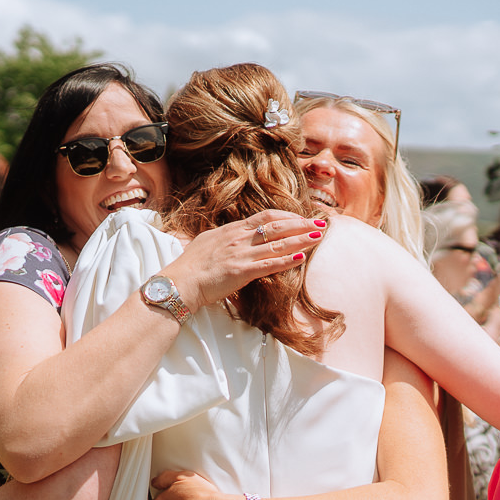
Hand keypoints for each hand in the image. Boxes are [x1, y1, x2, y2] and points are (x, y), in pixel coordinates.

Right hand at [163, 210, 326, 309]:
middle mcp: (239, 238)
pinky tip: (301, 257)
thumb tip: (234, 235)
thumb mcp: (208, 242)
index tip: (301, 218)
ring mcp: (241, 254)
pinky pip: (269, 264)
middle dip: (301, 224)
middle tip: (321, 223)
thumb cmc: (190, 265)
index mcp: (232, 230)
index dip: (287, 216)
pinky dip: (287, 260)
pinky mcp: (241, 272)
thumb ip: (225, 237)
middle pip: (277, 226)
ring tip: (319, 236)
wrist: (179, 282)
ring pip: (278, 243)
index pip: (266, 217)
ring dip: (301, 239)